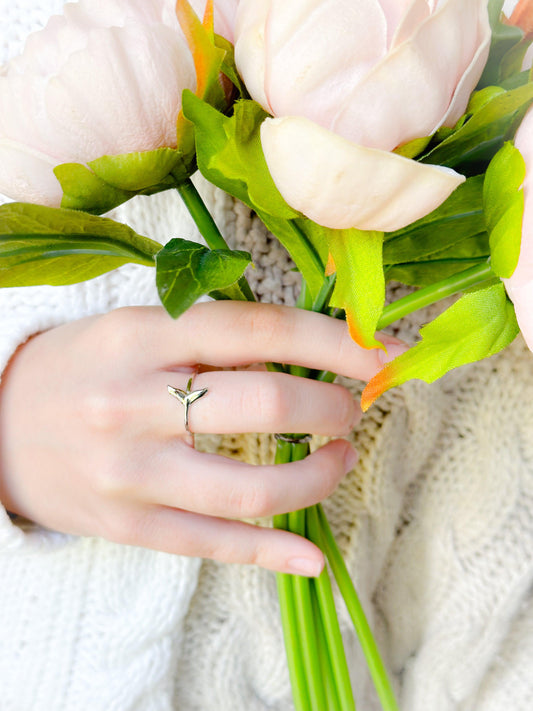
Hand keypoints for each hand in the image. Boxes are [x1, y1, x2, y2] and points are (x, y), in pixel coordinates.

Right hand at [0, 302, 403, 574]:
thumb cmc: (81, 367)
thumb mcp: (134, 328)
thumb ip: (211, 337)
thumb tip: (303, 353)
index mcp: (137, 336)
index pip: (257, 330)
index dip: (333, 341)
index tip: (383, 352)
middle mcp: (133, 403)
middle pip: (263, 405)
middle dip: (330, 406)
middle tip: (351, 406)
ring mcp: (132, 474)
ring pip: (250, 488)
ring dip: (317, 477)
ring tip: (336, 459)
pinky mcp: (131, 527)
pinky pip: (215, 546)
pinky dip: (275, 553)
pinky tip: (316, 557)